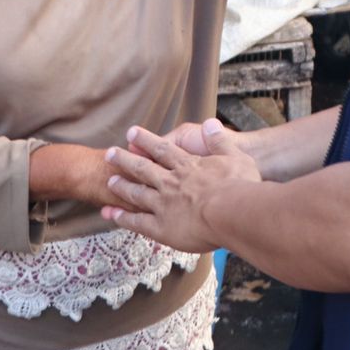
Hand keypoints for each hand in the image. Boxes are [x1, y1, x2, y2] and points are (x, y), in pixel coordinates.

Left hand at [102, 121, 261, 252]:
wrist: (232, 212)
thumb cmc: (240, 186)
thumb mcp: (236, 156)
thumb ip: (220, 140)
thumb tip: (211, 123)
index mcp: (188, 166)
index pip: (162, 149)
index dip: (146, 140)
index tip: (131, 132)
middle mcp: (171, 182)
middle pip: (143, 168)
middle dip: (125, 160)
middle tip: (110, 153)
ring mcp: (164, 204)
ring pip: (136, 192)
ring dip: (122, 186)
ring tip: (109, 181)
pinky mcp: (162, 227)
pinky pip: (137, 221)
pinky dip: (122, 217)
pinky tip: (111, 214)